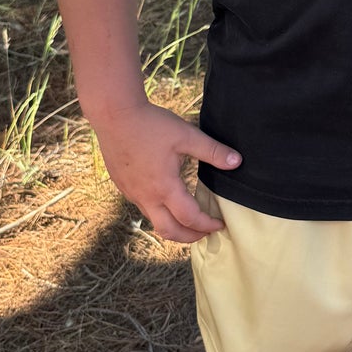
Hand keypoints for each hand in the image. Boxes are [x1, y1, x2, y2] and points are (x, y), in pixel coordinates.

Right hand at [90, 99, 239, 242]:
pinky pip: (142, 207)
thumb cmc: (151, 124)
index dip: (207, 225)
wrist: (114, 114)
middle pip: (169, 231)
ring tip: (188, 220)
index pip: (190, 219)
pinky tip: (166, 199)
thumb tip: (237, 162)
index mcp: (164, 187)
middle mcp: (146, 196)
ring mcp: (131, 193)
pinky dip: (158, 212)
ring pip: (153, 220)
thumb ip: (213, 151)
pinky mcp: (123, 185)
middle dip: (189, 237)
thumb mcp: (187, 135)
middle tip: (205, 233)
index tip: (220, 225)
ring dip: (173, 225)